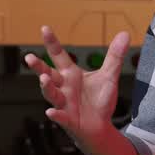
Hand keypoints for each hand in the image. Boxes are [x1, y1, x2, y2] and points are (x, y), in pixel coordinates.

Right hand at [23, 26, 129, 152]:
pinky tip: (51, 112)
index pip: (58, 56)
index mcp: (71, 74)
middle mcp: (63, 87)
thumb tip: (125, 33)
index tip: (44, 28)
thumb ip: (114, 56)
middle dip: (38, 66)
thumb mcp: (109, 76)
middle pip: (48, 74)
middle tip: (29, 57)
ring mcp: (63, 103)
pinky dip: (56, 115)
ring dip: (46, 87)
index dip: (52, 43)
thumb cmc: (99, 100)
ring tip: (43, 79)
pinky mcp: (68, 119)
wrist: (100, 126)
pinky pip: (60, 117)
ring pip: (51, 94)